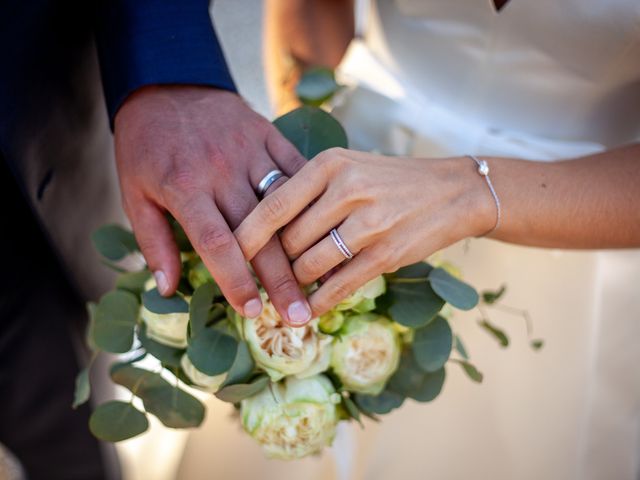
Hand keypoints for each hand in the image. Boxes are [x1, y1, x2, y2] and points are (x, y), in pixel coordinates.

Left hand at [115, 85, 312, 325]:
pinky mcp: (268, 135)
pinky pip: (296, 169)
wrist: (166, 83)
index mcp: (185, 188)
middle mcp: (222, 171)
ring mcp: (250, 150)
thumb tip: (167, 290)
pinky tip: (329, 226)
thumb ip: (152, 241)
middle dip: (280, 279)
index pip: (216, 243)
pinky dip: (313, 199)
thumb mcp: (133, 192)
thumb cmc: (146, 145)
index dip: (235, 280)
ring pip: (286, 206)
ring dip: (304, 245)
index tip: (251, 311)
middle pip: (260, 234)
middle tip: (298, 315)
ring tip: (320, 280)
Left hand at [235, 148, 494, 314]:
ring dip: (295, 284)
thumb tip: (261, 227)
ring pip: (308, 266)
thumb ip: (308, 191)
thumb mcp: (348, 167)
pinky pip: (337, 286)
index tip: (226, 256)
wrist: (452, 191)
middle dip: (273, 264)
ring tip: (289, 290)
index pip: (272, 204)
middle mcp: (347, 189)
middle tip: (262, 279)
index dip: (244, 236)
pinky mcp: (386, 253)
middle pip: (287, 241)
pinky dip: (318, 302)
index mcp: (330, 164)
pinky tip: (308, 310)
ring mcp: (368, 223)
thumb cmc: (390, 180)